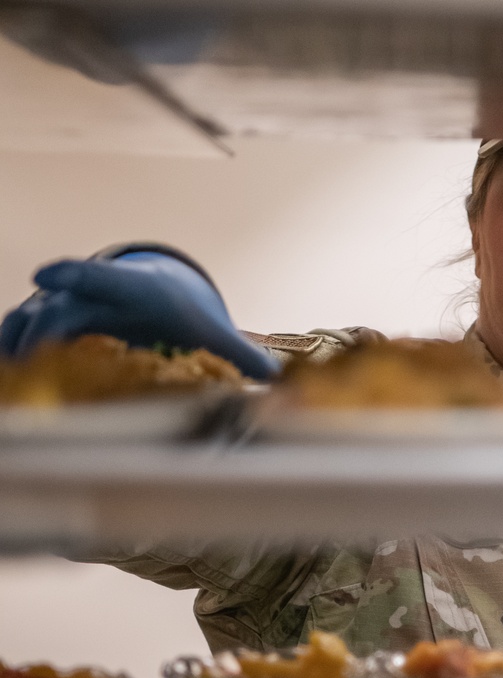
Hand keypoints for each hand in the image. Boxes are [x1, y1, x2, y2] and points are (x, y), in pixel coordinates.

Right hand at [0, 251, 277, 379]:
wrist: (158, 295)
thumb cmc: (187, 316)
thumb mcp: (216, 335)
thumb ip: (246, 360)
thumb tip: (280, 382)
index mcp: (136, 293)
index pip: (103, 280)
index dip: (75, 277)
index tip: (47, 276)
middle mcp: (96, 297)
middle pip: (61, 308)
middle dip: (44, 327)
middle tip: (31, 352)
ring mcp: (69, 309)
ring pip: (33, 322)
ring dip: (23, 345)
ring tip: (14, 373)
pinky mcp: (51, 327)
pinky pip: (19, 334)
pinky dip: (11, 350)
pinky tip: (8, 378)